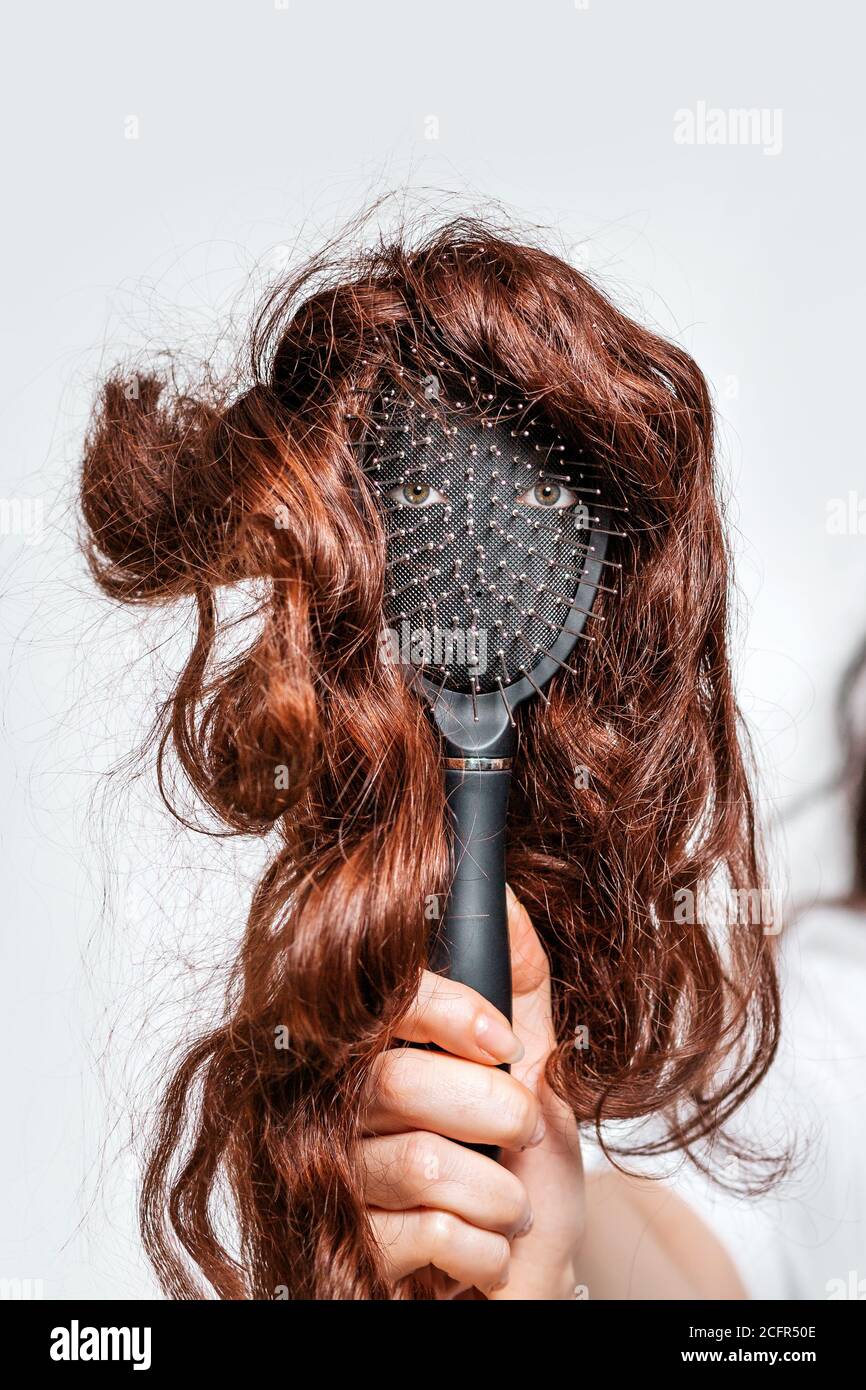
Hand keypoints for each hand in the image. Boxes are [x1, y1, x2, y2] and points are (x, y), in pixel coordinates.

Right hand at [358, 886, 583, 1298]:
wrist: (527, 1284)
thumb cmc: (527, 1177)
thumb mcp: (541, 1071)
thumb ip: (521, 986)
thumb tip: (507, 898)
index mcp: (379, 1056)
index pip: (376, 1004)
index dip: (443, 1011)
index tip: (503, 1043)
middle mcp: (342, 1112)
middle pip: (398, 1080)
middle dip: (496, 1111)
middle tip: (521, 1134)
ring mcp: (339, 1183)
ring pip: (421, 1162)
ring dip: (499, 1191)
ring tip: (507, 1203)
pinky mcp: (349, 1253)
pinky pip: (426, 1232)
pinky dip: (485, 1246)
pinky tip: (481, 1250)